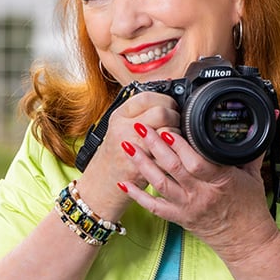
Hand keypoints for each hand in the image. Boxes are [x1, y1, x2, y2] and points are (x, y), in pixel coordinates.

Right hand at [76, 92, 179, 219]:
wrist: (102, 183)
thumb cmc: (116, 152)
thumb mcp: (121, 125)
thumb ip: (140, 111)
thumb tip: (168, 96)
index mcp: (119, 115)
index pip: (147, 97)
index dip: (165, 99)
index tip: (171, 105)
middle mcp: (124, 129)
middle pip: (161, 113)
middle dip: (174, 117)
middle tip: (176, 122)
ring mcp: (132, 148)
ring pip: (167, 133)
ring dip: (177, 136)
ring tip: (175, 139)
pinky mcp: (141, 168)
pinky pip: (168, 157)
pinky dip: (176, 155)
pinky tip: (173, 154)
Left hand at [117, 122, 277, 258]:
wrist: (246, 241)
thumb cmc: (250, 206)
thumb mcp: (253, 173)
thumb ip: (254, 145)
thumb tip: (270, 117)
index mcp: (221, 181)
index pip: (198, 163)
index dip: (180, 147)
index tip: (168, 129)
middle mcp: (202, 195)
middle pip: (174, 169)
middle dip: (155, 146)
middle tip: (141, 128)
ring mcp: (188, 207)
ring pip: (160, 184)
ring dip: (142, 164)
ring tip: (128, 145)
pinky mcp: (179, 218)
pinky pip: (154, 207)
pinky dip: (137, 195)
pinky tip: (123, 182)